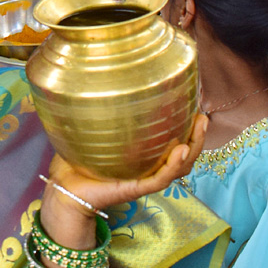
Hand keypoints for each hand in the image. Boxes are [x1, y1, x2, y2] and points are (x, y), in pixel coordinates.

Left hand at [51, 113, 207, 212]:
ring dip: (193, 148)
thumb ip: (97, 109)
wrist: (65, 189)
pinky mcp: (135, 189)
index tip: (194, 105)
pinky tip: (181, 150)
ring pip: (178, 167)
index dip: (186, 126)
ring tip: (200, 127)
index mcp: (143, 154)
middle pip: (183, 154)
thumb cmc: (77, 161)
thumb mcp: (91, 130)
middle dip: (197, 136)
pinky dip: (173, 166)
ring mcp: (143, 179)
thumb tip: (94, 78)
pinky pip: (160, 179)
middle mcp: (147, 166)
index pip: (171, 141)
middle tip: (203, 116)